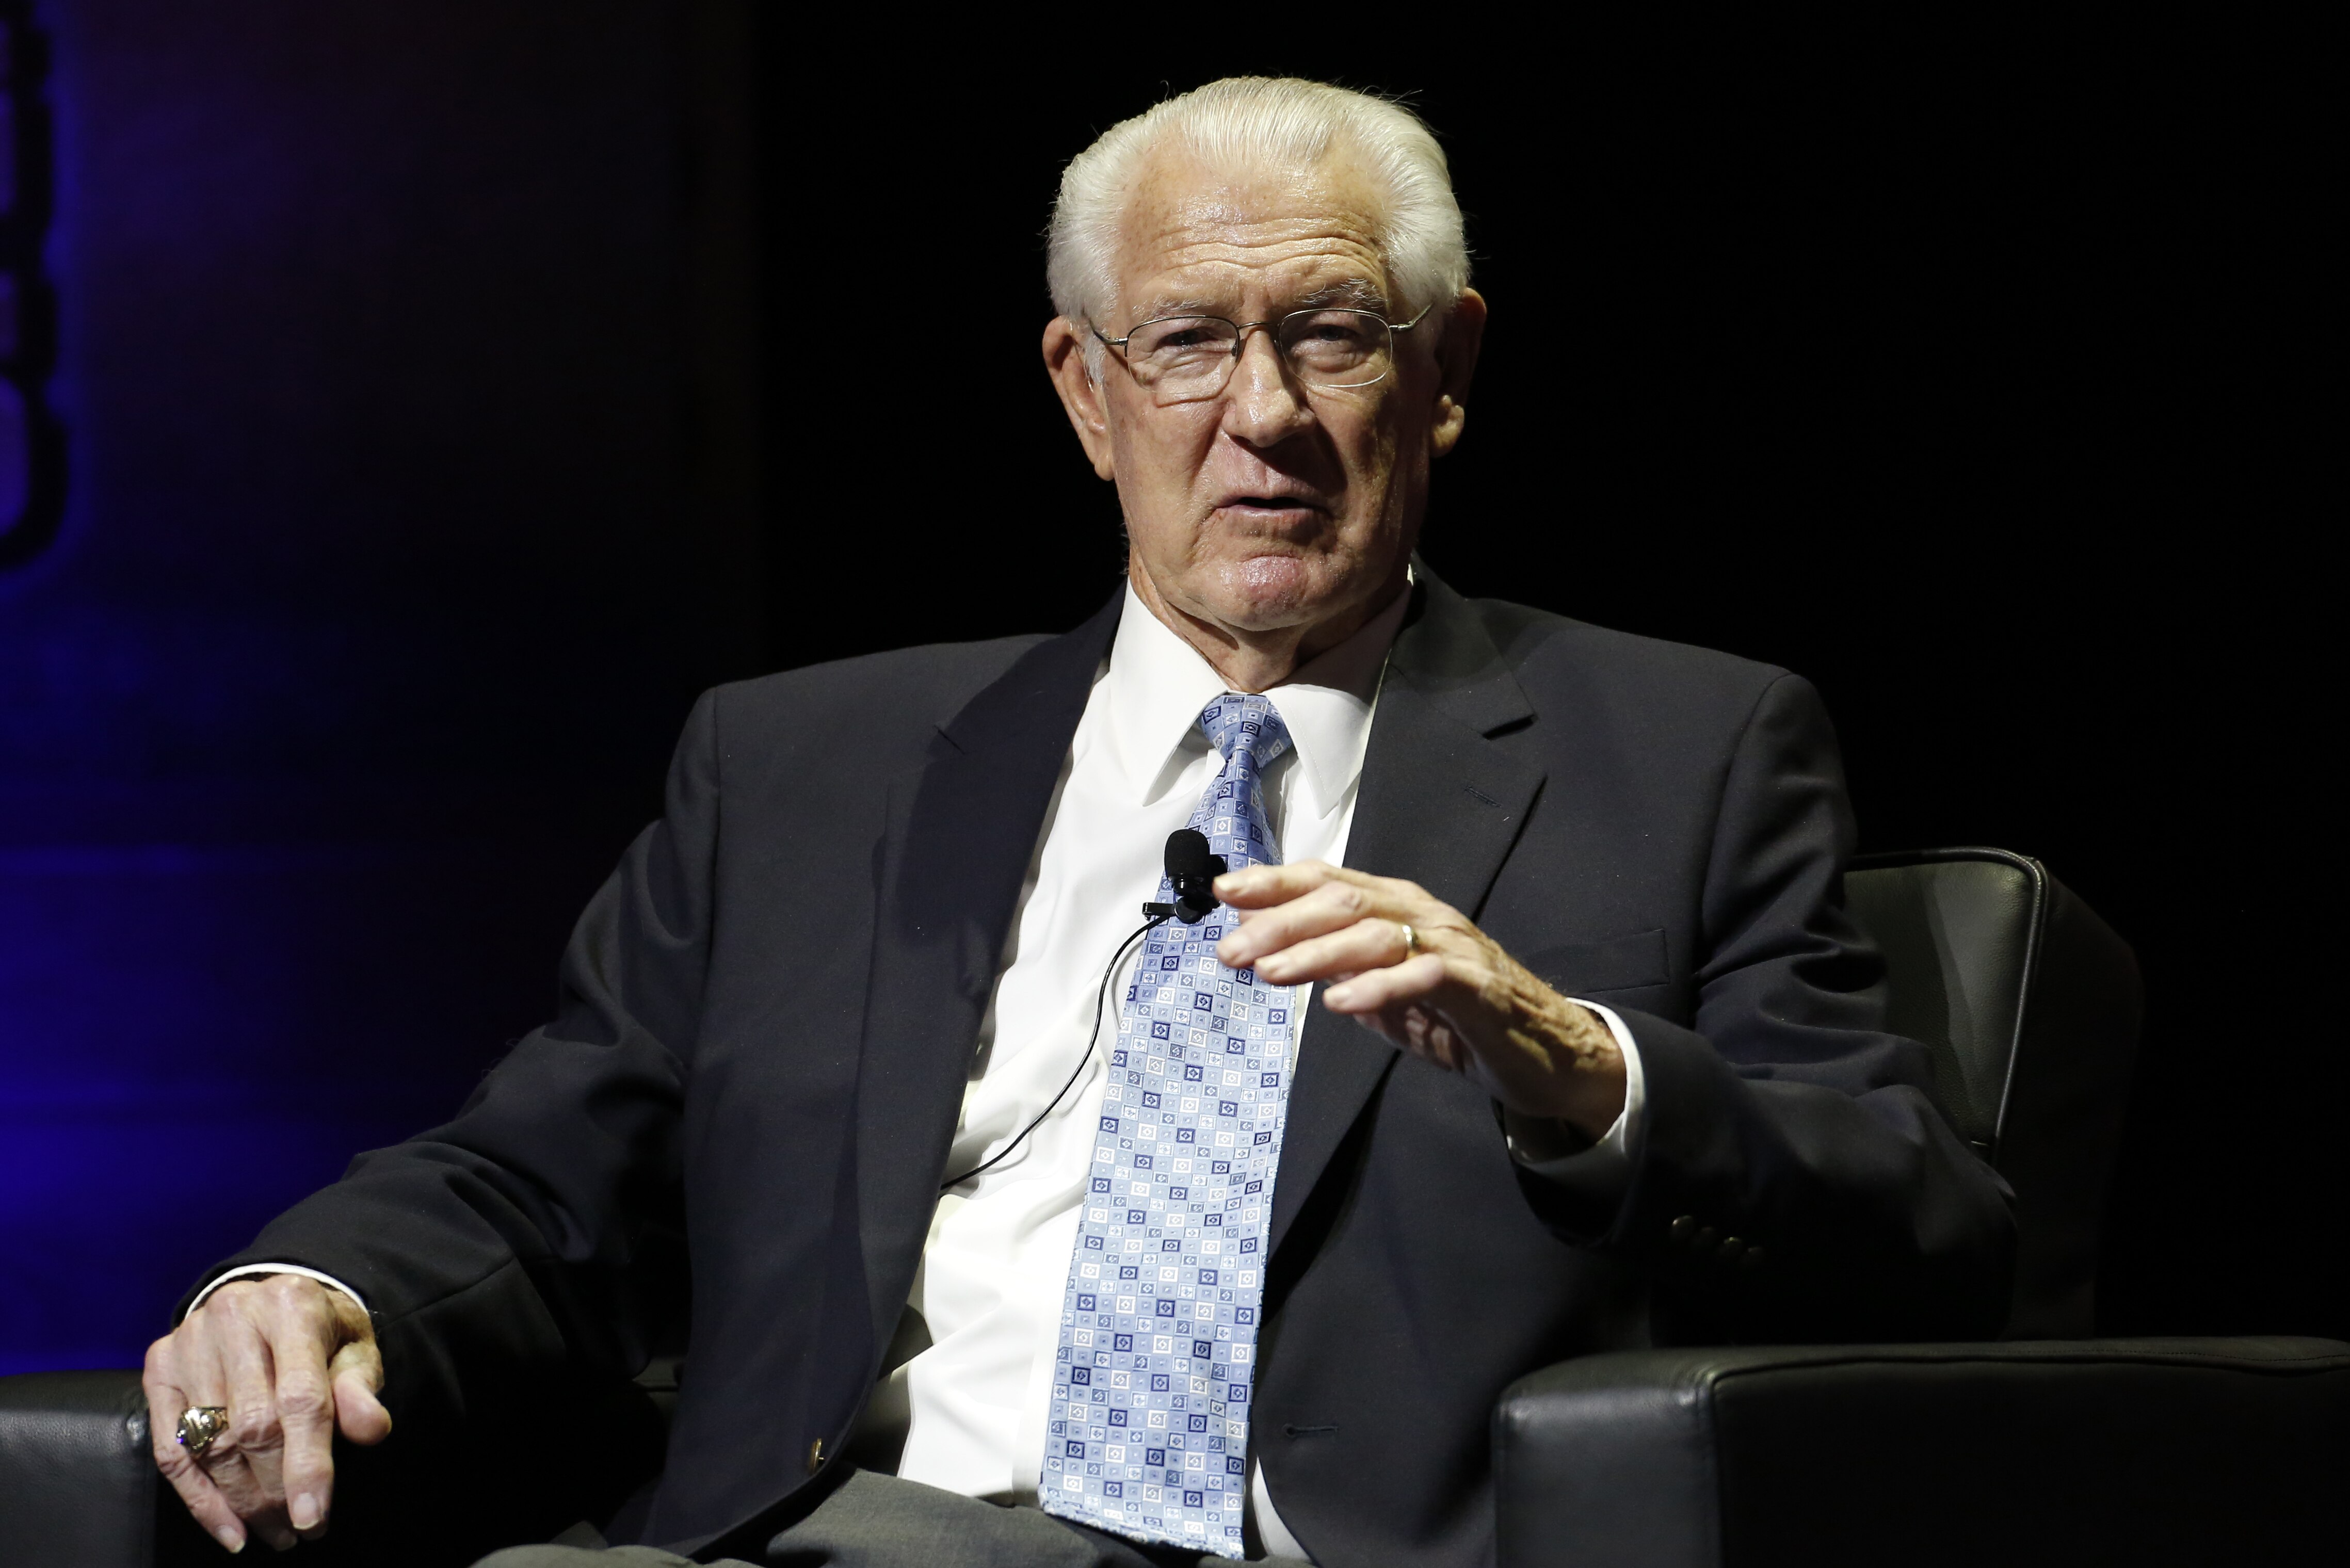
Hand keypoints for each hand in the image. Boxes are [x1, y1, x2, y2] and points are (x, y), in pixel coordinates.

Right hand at [143, 1274, 389, 1552]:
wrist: (272, 1300)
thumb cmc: (323, 1334)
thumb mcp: (355, 1351)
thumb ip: (360, 1390)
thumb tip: (372, 1430)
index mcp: (292, 1307)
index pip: (300, 1398)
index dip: (307, 1464)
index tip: (313, 1518)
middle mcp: (233, 1316)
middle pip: (252, 1426)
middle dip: (276, 1491)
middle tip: (297, 1531)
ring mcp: (189, 1341)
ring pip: (211, 1443)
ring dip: (241, 1501)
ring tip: (272, 1533)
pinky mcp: (160, 1365)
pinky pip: (170, 1448)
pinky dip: (199, 1497)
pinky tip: (230, 1528)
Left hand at [1213, 861, 1626, 1137]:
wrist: (1542, 1051)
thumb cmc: (1452, 1015)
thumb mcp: (1378, 986)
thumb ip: (1328, 961)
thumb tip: (1261, 940)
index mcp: (1396, 906)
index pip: (1327, 881)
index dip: (1274, 882)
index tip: (1223, 892)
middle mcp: (1422, 913)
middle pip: (1343, 903)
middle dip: (1280, 923)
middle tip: (1231, 951)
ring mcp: (1452, 946)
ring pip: (1377, 934)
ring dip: (1318, 952)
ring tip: (1270, 974)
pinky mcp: (1478, 985)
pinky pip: (1425, 977)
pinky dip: (1380, 987)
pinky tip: (1340, 1003)